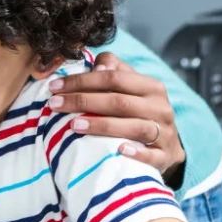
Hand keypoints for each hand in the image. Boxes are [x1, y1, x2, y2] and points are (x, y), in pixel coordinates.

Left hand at [49, 52, 184, 177]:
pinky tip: (119, 150)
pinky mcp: (165, 156)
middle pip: (120, 102)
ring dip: (103, 126)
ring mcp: (165, 133)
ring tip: (74, 125)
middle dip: (83, 101)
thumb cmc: (138, 111)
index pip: (114, 78)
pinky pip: (153, 156)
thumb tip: (98, 65)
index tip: (54, 87)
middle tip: (54, 104)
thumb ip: (113, 71)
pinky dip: (138, 154)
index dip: (82, 81)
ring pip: (135, 128)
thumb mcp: (130, 87)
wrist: (168, 145)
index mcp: (151, 87)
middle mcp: (161, 108)